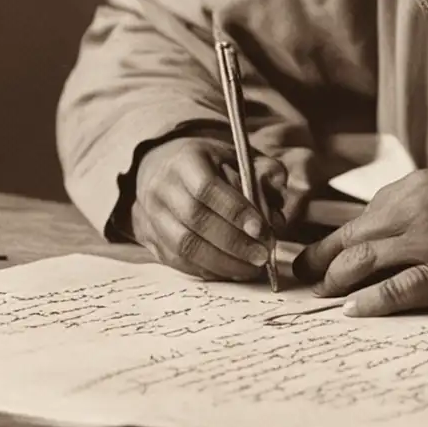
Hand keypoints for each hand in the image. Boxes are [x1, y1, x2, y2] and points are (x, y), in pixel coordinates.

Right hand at [130, 136, 286, 280]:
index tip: (261, 229)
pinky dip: (207, 270)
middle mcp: (163, 187)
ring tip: (251, 268)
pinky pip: (177, 261)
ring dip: (222, 262)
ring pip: (184, 246)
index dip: (235, 211)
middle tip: (262, 255)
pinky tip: (231, 270)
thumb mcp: (238, 156)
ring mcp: (152, 215)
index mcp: (186, 160)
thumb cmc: (209, 164)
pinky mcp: (150, 238)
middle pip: (195, 220)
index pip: (207, 188)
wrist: (162, 168)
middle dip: (234, 243)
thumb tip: (277, 211)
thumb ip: (265, 175)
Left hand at [292, 169, 427, 315]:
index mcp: (415, 186)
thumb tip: (371, 236)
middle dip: (321, 261)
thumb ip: (411, 209)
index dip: (339, 240)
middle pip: (351, 238)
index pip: (362, 215)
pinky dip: (367, 303)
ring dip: (335, 282)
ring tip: (323, 296)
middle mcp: (415, 209)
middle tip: (304, 278)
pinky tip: (352, 312)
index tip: (322, 255)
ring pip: (361, 263)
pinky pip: (392, 291)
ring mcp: (427, 242)